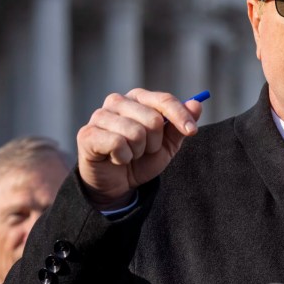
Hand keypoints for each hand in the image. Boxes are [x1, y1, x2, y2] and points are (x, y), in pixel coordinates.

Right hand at [76, 88, 202, 209]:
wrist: (116, 184)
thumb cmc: (141, 159)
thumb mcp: (167, 145)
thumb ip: (181, 125)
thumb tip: (197, 104)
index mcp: (138, 98)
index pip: (164, 99)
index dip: (181, 116)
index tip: (192, 131)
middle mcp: (117, 101)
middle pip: (153, 118)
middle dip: (155, 142)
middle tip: (145, 151)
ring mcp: (100, 115)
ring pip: (135, 132)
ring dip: (138, 152)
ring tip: (130, 155)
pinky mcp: (87, 133)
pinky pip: (118, 144)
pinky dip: (123, 157)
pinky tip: (116, 159)